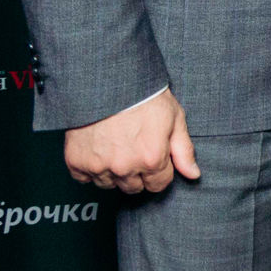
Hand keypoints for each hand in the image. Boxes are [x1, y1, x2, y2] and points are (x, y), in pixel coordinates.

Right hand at [62, 88, 199, 193]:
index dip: (159, 170)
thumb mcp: (174, 119)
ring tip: (116, 145)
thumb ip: (184, 151)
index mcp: (152, 159)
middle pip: (134, 188)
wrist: (108, 82)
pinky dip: (90, 167)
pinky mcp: (76, 163)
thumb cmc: (145, 97)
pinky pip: (85, 178)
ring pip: (109, 185)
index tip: (154, 155)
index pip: (159, 184)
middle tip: (134, 148)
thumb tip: (193, 175)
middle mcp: (125, 168)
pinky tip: (98, 148)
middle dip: (138, 173)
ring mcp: (98, 166)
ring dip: (114, 172)